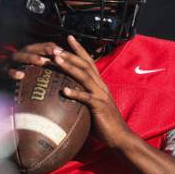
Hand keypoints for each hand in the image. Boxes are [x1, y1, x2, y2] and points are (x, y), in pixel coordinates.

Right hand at [6, 41, 61, 79]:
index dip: (49, 47)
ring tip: (42, 61)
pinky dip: (13, 73)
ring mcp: (7, 63)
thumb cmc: (11, 77)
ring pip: (18, 57)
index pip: (38, 47)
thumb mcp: (25, 71)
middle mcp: (16, 56)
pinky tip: (21, 76)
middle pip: (29, 48)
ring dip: (30, 58)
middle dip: (43, 49)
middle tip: (55, 52)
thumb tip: (56, 68)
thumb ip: (37, 68)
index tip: (62, 50)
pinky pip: (6, 72)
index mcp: (23, 55)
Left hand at [52, 35, 131, 149]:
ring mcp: (101, 95)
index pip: (89, 61)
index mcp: (99, 84)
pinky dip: (75, 93)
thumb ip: (82, 96)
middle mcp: (101, 86)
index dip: (79, 49)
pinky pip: (86, 98)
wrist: (119, 137)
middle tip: (55, 48)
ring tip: (56, 60)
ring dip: (70, 67)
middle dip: (70, 54)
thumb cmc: (103, 123)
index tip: (68, 37)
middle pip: (85, 65)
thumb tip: (64, 93)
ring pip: (85, 76)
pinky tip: (63, 90)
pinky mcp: (99, 107)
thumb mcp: (92, 105)